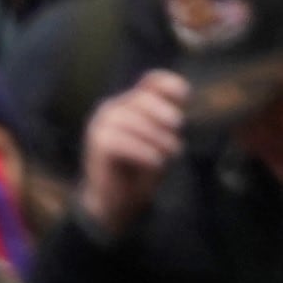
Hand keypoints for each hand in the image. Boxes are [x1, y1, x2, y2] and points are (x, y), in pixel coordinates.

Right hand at [78, 71, 187, 234]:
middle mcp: (114, 108)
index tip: (185, 97)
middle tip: (176, 137)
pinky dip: (144, 152)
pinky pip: (124, 141)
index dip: (170, 85)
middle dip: (165, 116)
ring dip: (157, 140)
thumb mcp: (161, 142)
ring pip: (135, 122)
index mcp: (131, 103)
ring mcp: (102, 123)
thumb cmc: (141, 170)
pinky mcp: (98, 142)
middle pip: (144, 99)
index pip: (152, 81)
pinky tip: (155, 162)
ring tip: (166, 156)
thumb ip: (169, 122)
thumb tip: (182, 106)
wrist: (116, 202)